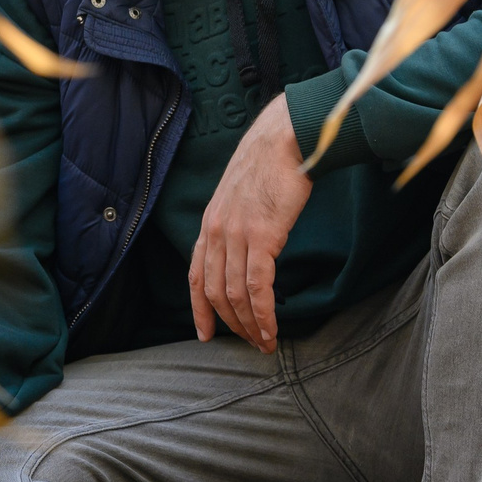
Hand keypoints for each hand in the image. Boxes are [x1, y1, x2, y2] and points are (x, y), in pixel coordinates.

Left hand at [190, 95, 312, 351]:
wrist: (285, 137)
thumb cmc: (270, 163)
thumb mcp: (240, 195)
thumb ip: (237, 222)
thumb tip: (249, 247)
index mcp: (210, 223)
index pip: (195, 275)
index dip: (199, 309)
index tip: (204, 334)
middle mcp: (217, 231)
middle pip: (215, 291)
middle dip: (231, 324)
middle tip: (251, 344)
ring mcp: (237, 234)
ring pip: (235, 294)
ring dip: (251, 325)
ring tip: (265, 343)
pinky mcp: (262, 236)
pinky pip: (258, 287)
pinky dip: (264, 314)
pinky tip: (272, 330)